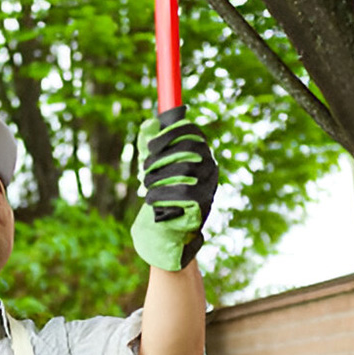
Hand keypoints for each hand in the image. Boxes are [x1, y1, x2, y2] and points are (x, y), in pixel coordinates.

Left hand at [130, 106, 218, 270]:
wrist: (175, 230)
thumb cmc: (165, 194)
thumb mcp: (158, 168)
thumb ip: (154, 147)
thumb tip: (148, 125)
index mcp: (201, 153)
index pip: (192, 133)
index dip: (170, 134)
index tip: (149, 145)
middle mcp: (210, 165)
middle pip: (187, 150)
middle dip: (159, 158)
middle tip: (143, 170)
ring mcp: (210, 183)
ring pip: (183, 170)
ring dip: (157, 177)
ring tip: (145, 186)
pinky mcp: (205, 201)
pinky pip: (183, 192)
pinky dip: (161, 194)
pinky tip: (150, 199)